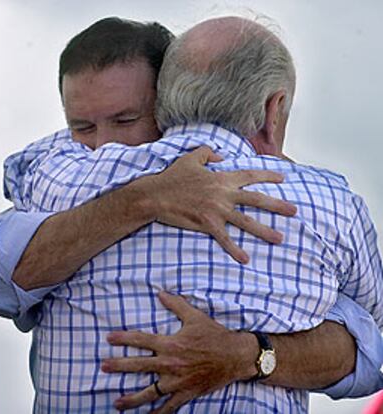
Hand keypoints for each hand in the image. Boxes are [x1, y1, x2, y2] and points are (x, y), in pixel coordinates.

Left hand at [102, 291, 258, 412]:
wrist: (234, 356)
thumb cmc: (214, 334)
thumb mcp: (195, 316)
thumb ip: (176, 304)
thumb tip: (160, 292)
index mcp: (171, 344)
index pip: (141, 340)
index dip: (124, 338)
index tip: (109, 338)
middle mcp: (171, 364)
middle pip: (140, 365)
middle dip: (119, 366)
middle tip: (103, 367)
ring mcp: (177, 381)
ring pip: (150, 392)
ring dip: (132, 399)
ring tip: (117, 403)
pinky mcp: (186, 393)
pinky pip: (169, 407)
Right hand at [145, 146, 296, 262]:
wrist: (156, 195)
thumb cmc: (173, 176)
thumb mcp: (191, 157)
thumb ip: (209, 153)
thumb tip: (222, 157)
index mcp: (222, 178)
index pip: (250, 176)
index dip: (268, 176)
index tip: (283, 178)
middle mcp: (224, 194)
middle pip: (256, 200)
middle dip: (277, 205)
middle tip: (294, 211)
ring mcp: (217, 210)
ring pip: (246, 221)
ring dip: (264, 231)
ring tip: (279, 238)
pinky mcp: (207, 224)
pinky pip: (225, 238)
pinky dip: (235, 249)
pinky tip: (245, 258)